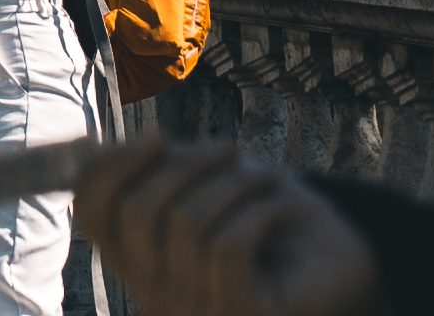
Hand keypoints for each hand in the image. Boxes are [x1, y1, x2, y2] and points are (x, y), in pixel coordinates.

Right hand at [78, 142, 378, 315]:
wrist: (344, 281)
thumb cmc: (272, 234)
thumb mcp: (207, 200)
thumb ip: (163, 180)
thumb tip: (118, 144)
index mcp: (137, 262)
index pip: (89, 209)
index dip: (112, 165)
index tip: (159, 136)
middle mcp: (154, 292)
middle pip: (138, 209)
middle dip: (187, 164)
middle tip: (231, 148)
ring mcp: (194, 309)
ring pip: (188, 223)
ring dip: (234, 185)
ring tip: (268, 178)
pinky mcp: (240, 312)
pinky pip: (228, 247)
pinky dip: (255, 214)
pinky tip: (276, 209)